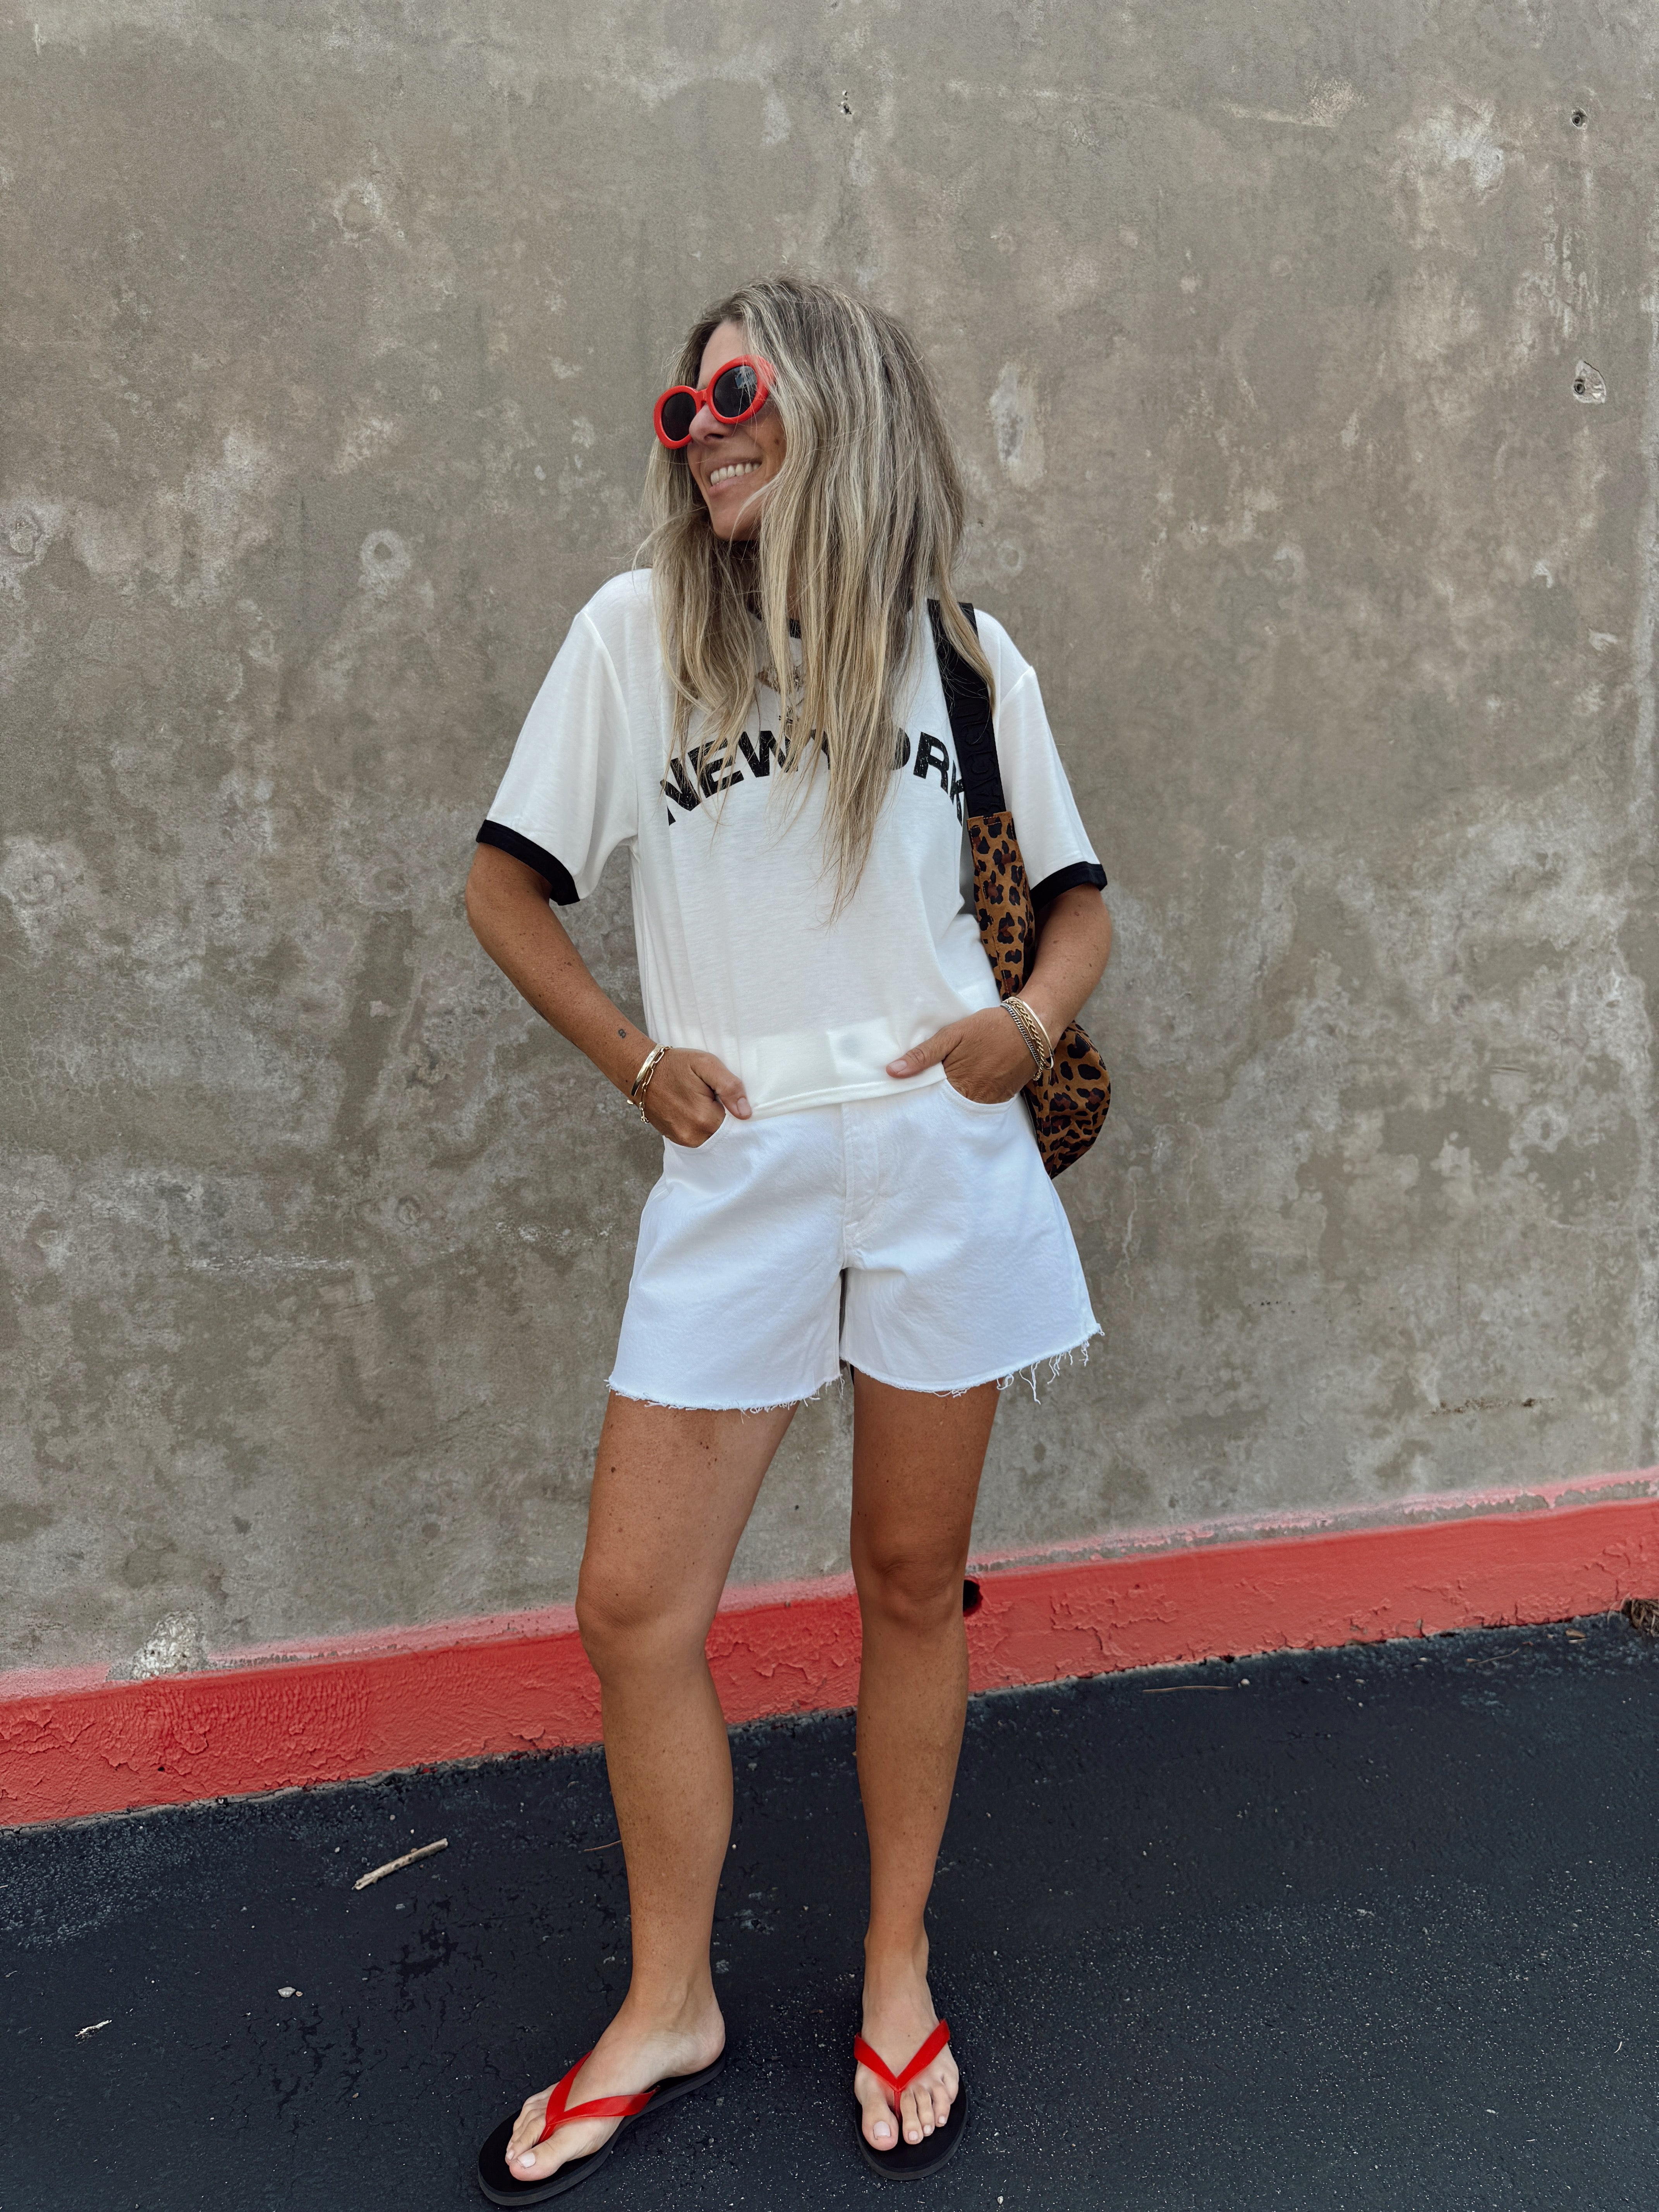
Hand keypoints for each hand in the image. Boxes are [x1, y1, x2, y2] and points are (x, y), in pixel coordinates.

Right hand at [636, 1048, 750, 1145]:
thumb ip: (730, 1087)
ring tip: (702, 1101)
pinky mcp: (674, 1138)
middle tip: (714, 1096)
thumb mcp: (706, 1065)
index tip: (729, 1098)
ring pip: (711, 1136)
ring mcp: (681, 1139)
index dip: (736, 1111)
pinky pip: (697, 1137)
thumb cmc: (674, 1065)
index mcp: (704, 1118)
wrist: (640, 1071)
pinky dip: (700, 1125)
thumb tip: (745, 1113)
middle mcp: (692, 1135)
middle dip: (724, 1117)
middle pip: (723, 1133)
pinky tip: (693, 1109)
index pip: (736, 1125)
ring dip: (712, 1122)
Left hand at [886, 1006, 1034, 1103]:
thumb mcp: (951, 1035)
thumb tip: (893, 1071)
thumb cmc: (988, 1028)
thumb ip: (923, 1055)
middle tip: (922, 1097)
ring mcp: (990, 1100)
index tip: (906, 1095)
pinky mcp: (1003, 1098)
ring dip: (953, 1103)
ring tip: (946, 1091)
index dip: (917, 1097)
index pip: (928, 1100)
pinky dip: (971, 1100)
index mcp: (957, 1083)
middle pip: (946, 1109)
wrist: (1030, 1027)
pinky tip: (966, 1089)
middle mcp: (974, 1097)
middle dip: (934, 1104)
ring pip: (963, 1109)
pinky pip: (981, 1106)